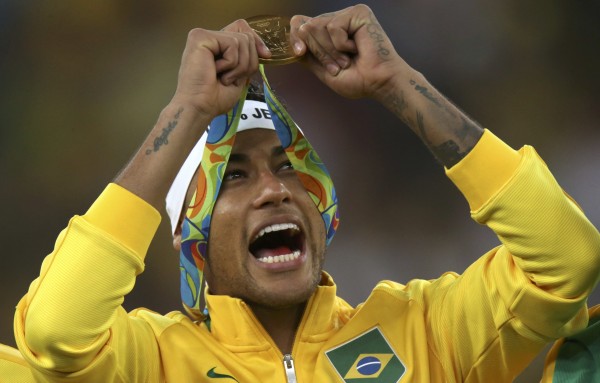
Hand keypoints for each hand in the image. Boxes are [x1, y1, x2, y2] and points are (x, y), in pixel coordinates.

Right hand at [171, 21, 270, 119]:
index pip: (243, 29)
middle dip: (248, 62)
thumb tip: (265, 51)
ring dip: (239, 66)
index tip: (266, 56)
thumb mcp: (239, 75)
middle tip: (231, 78)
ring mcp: (203, 36)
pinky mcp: (200, 37)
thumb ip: (248, 59)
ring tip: (223, 78)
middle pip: (246, 36)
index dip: (257, 41)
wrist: (200, 108)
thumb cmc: (215, 98)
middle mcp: (209, 38)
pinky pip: (232, 43)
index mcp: (217, 46)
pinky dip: (231, 63)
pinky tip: (216, 72)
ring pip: (242, 40)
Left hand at [290, 5, 406, 100]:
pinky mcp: (358, 12)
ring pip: (317, 26)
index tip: (300, 52)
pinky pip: (333, 26)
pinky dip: (341, 44)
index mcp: (328, 33)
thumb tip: (294, 44)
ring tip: (347, 60)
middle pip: (306, 27)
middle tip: (338, 66)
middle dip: (319, 52)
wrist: (378, 83)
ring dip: (330, 50)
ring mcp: (347, 15)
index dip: (294, 37)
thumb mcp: (324, 71)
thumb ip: (308, 57)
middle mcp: (337, 20)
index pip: (300, 24)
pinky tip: (356, 48)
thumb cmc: (358, 80)